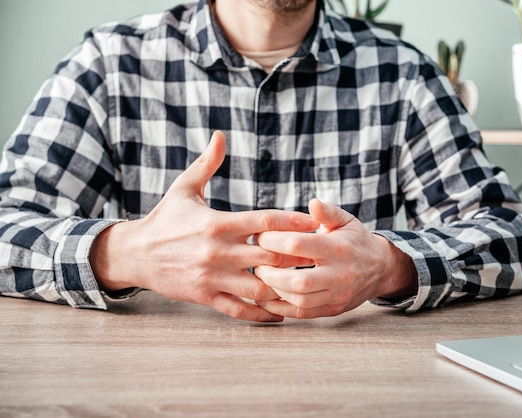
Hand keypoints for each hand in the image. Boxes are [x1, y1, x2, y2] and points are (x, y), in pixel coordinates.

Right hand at [90, 131, 318, 321]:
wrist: (134, 254)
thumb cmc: (164, 219)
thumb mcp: (184, 188)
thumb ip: (207, 164)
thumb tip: (220, 135)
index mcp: (217, 223)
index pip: (264, 221)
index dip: (293, 222)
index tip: (314, 223)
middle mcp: (218, 251)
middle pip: (269, 255)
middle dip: (296, 256)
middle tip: (318, 255)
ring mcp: (212, 277)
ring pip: (259, 287)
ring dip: (283, 287)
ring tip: (304, 284)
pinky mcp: (205, 297)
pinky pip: (239, 310)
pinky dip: (261, 314)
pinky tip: (279, 313)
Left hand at [253, 199, 416, 318]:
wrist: (381, 269)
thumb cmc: (355, 241)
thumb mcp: (346, 221)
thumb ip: (328, 212)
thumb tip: (312, 203)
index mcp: (338, 249)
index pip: (298, 245)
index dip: (273, 240)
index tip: (259, 237)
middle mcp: (339, 274)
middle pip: (298, 280)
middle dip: (271, 273)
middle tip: (257, 264)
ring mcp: (337, 295)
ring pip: (299, 300)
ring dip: (274, 291)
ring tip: (262, 279)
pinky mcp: (333, 310)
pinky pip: (303, 314)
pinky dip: (281, 308)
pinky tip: (268, 297)